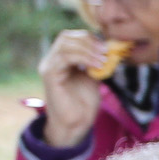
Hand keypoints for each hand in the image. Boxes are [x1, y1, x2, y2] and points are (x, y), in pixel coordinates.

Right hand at [38, 30, 110, 145]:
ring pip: (65, 45)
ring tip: (103, 59)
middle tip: (105, 51)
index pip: (71, 36)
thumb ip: (96, 62)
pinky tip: (97, 65)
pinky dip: (83, 58)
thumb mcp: (93, 77)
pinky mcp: (50, 75)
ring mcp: (49, 66)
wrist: (76, 123)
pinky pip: (64, 57)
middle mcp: (52, 60)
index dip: (90, 38)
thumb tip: (109, 48)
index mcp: (61, 58)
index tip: (107, 47)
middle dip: (88, 41)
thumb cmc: (84, 103)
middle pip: (66, 36)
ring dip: (88, 49)